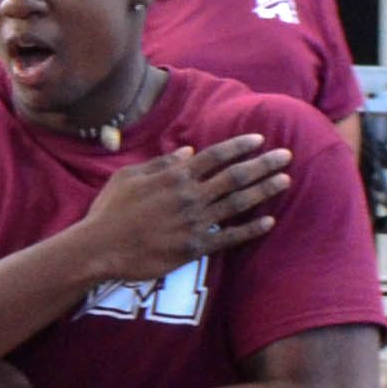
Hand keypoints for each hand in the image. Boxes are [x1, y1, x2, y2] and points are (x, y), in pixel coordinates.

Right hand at [73, 137, 288, 284]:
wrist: (99, 248)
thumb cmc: (109, 211)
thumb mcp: (128, 177)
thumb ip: (160, 163)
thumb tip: (188, 152)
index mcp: (175, 176)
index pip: (215, 156)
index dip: (239, 146)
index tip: (259, 139)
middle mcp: (190, 196)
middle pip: (235, 176)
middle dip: (263, 164)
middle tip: (287, 155)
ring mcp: (195, 222)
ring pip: (238, 203)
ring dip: (264, 190)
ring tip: (285, 180)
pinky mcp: (195, 247)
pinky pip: (230, 236)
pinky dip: (251, 229)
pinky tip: (269, 221)